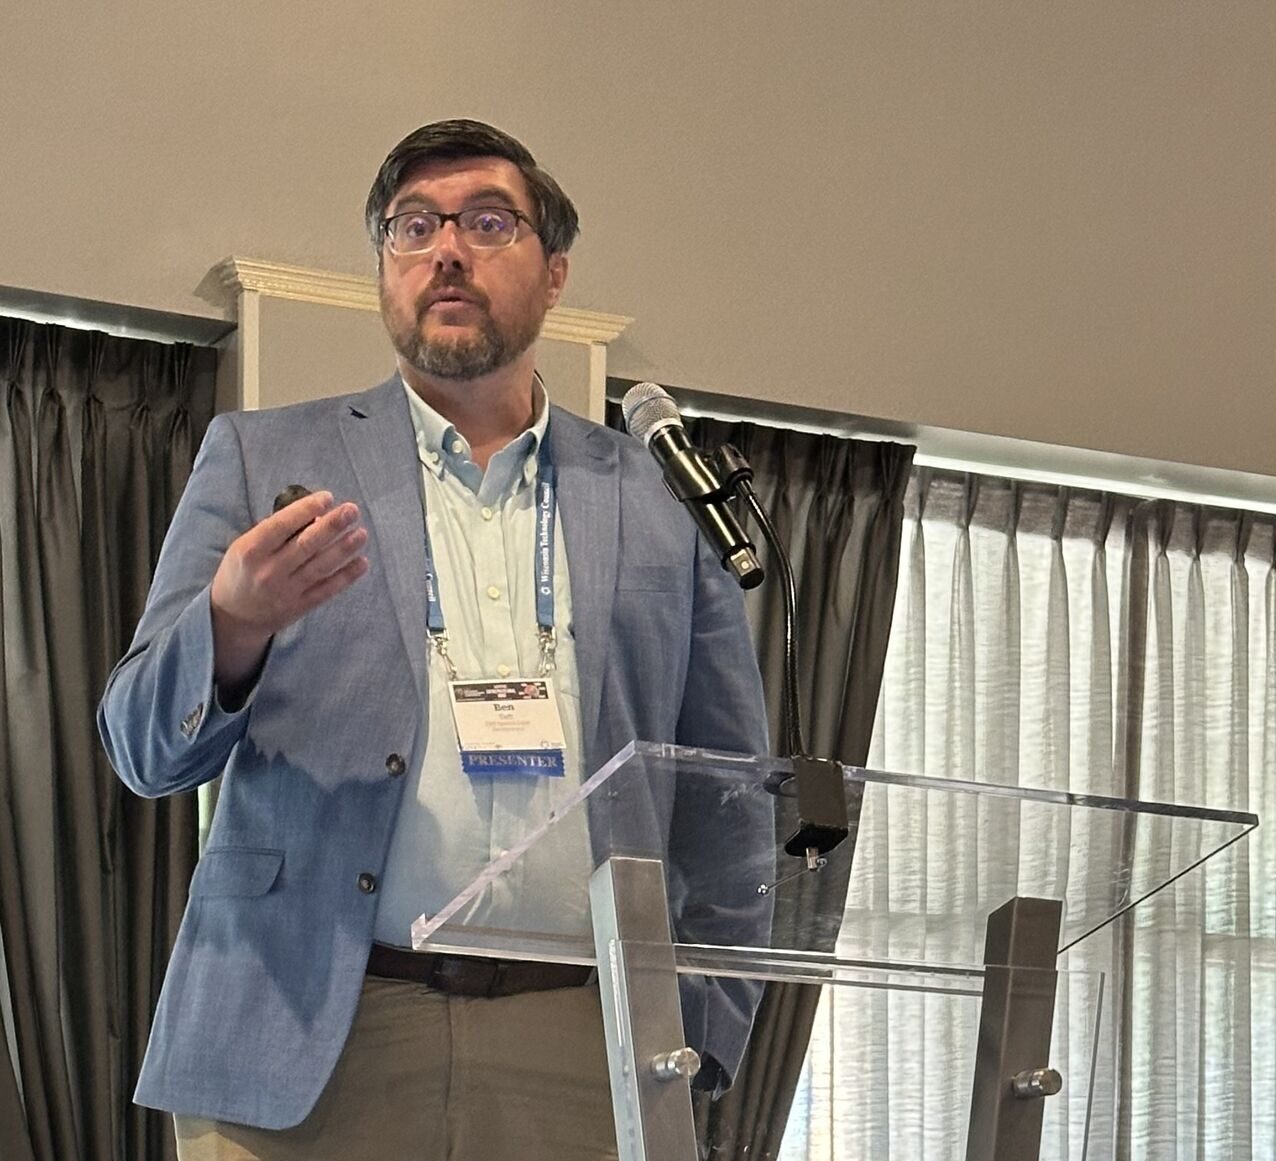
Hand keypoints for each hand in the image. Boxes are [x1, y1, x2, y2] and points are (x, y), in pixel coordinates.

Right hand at [210, 491, 368, 691]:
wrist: (232, 618)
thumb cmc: (241, 572)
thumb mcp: (243, 547)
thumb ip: (272, 532)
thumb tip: (310, 513)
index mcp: (251, 550)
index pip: (282, 525)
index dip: (306, 509)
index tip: (327, 497)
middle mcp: (269, 570)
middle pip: (306, 544)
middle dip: (332, 525)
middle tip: (352, 510)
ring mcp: (286, 591)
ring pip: (321, 566)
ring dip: (345, 549)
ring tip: (361, 533)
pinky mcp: (299, 607)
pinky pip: (327, 589)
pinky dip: (346, 576)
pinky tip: (362, 562)